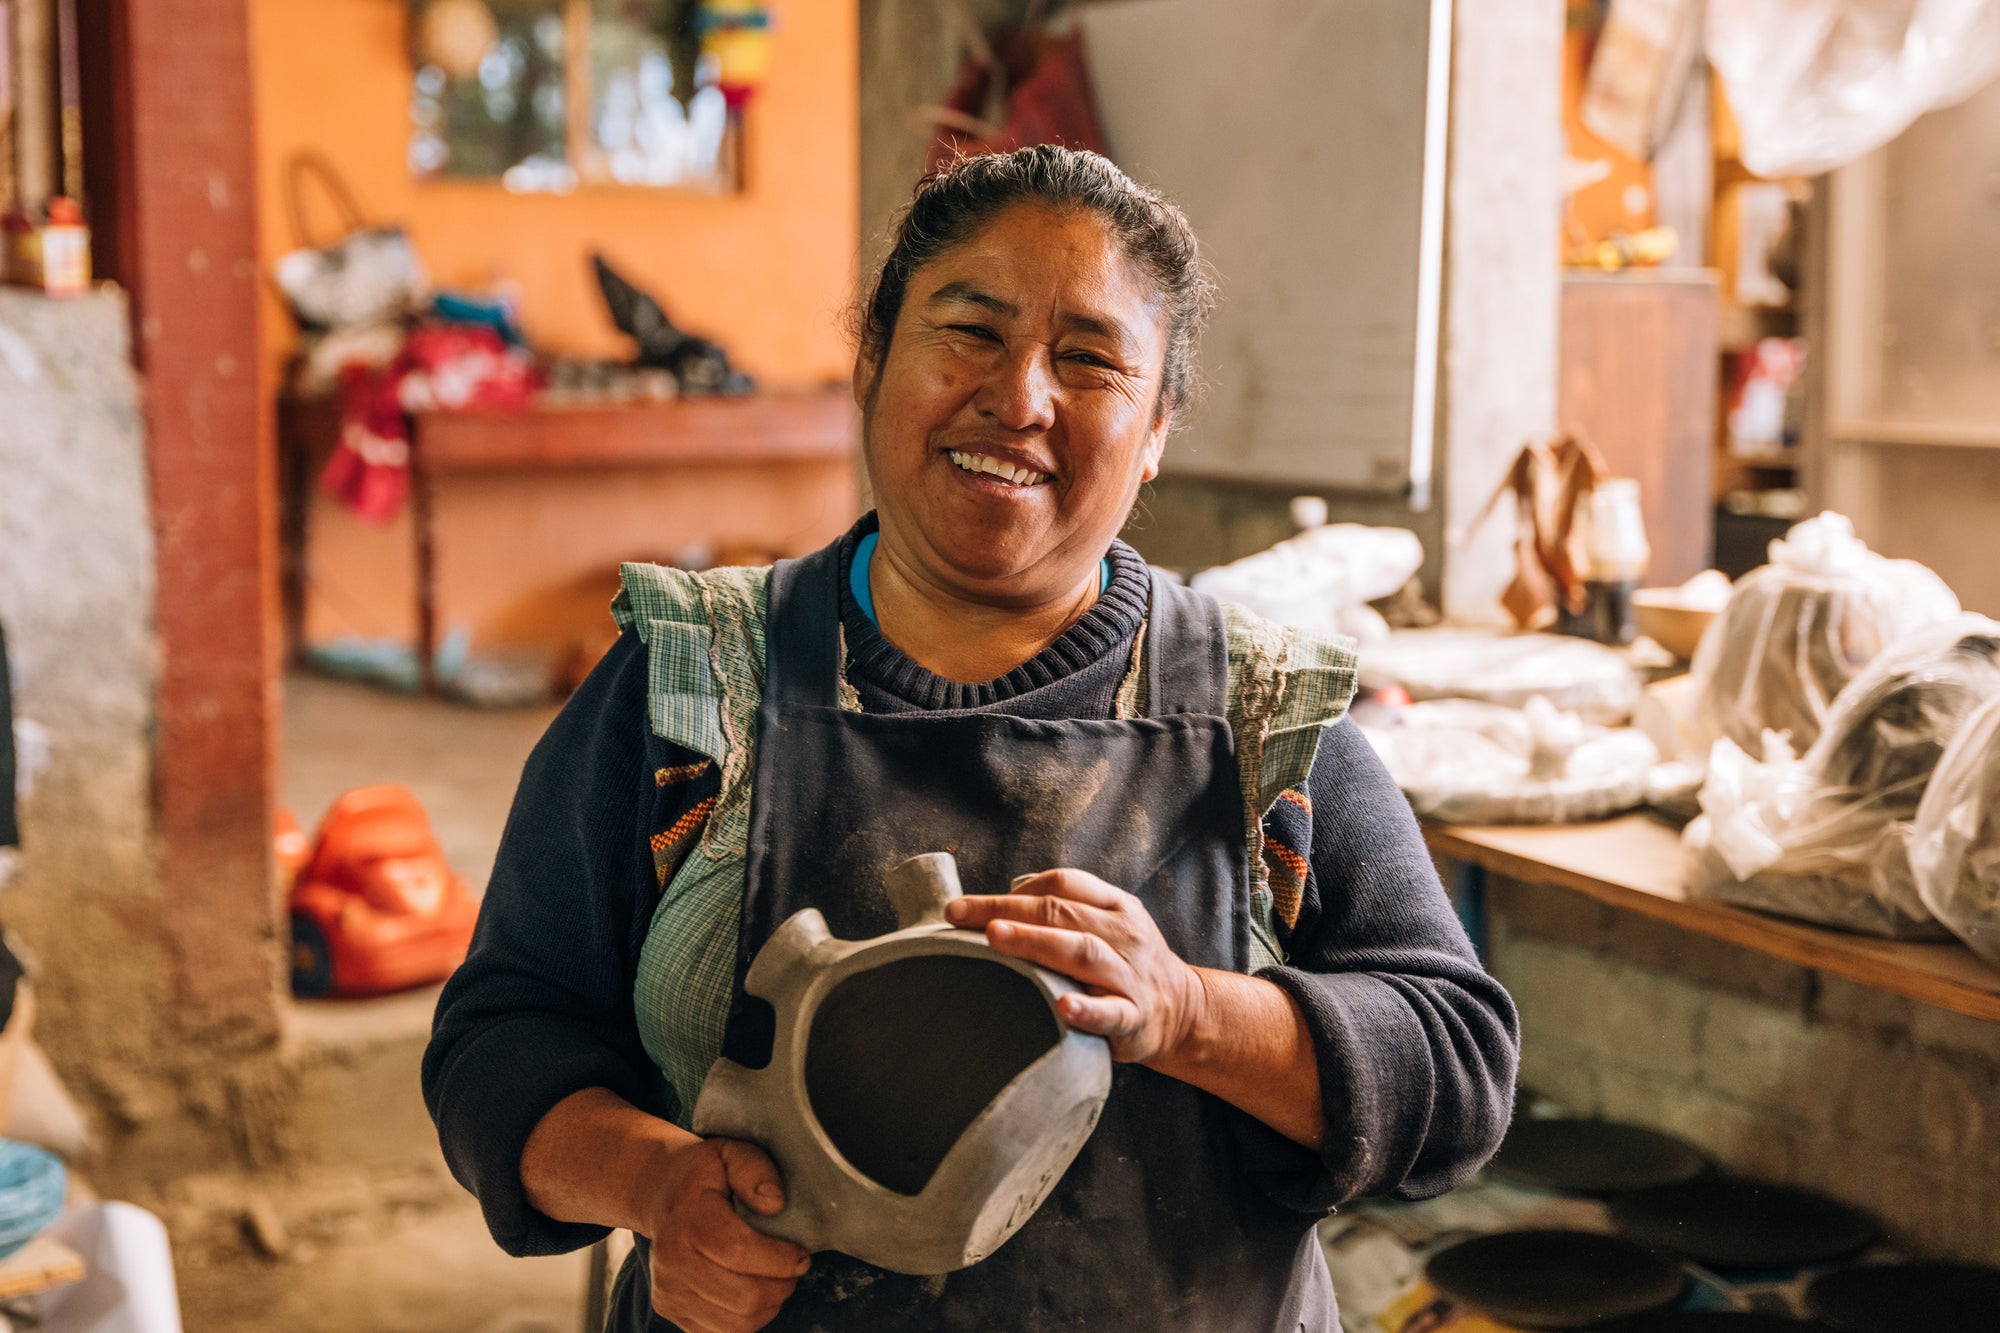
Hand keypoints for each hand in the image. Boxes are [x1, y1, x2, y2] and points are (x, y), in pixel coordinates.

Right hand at [643, 1137, 809, 1332]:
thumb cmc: (703, 1174)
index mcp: (687, 1219)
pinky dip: (747, 1319)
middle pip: (744, 1297)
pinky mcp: (669, 1311)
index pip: (740, 1253)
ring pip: (737, 1323)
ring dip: (768, 1305)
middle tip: (793, 1267)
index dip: (781, 1260)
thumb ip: (756, 1171)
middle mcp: (670, 1261)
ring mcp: (667, 1291)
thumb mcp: (732, 1152)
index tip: (801, 1255)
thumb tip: (775, 1204)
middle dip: (782, 1286)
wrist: (659, 1193)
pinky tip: (752, 1290)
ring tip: (774, 1278)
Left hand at [945, 868, 1206, 1064]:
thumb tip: (1001, 901)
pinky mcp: (1134, 1019)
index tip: (964, 907)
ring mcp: (1130, 976)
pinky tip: (1061, 1006)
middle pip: (1063, 912)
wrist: (1185, 1011)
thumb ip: (1065, 908)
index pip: (1062, 884)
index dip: (1013, 889)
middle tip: (961, 915)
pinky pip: (1111, 1012)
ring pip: (1083, 952)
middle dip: (1008, 910)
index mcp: (1115, 906)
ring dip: (1036, 942)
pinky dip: (1086, 1009)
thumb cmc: (1126, 964)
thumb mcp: (1108, 924)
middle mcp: (1124, 935)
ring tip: (996, 938)